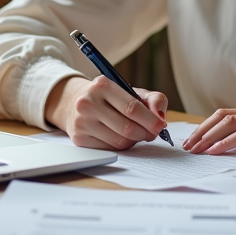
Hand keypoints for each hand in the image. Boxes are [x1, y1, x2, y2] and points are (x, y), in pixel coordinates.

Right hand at [46, 76, 167, 150]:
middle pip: (127, 128)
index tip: (161, 126)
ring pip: (120, 142)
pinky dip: (121, 146)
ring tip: (135, 133)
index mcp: (102, 85)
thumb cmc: (109, 98)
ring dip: (134, 140)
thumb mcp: (131, 91)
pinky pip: (110, 149)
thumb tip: (161, 117)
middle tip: (152, 133)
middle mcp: (88, 103)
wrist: (74, 103)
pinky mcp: (79, 139)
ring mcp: (81, 122)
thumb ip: (154, 99)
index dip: (150, 120)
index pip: (131, 107)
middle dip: (145, 133)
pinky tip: (119, 136)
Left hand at [183, 103, 235, 154]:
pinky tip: (213, 151)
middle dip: (201, 130)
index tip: (195, 139)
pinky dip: (225, 142)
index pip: (228, 115)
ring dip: (207, 136)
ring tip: (194, 149)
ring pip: (228, 122)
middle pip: (222, 116)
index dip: (208, 126)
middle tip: (186, 145)